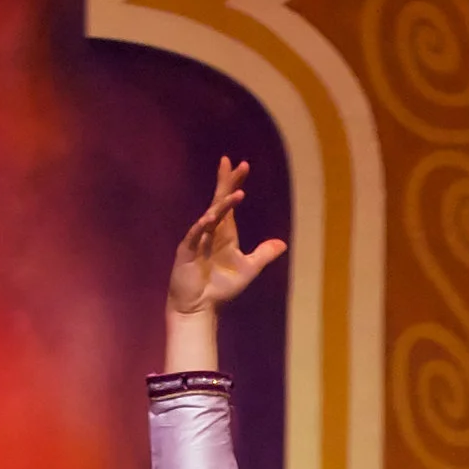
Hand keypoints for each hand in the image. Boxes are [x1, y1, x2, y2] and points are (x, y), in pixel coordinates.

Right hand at [167, 157, 287, 316]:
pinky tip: (210, 218)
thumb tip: (282, 244)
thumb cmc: (220, 288)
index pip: (229, 202)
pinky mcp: (186, 252)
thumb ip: (263, 254)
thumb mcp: (248, 269)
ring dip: (222, 206)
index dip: (235, 184)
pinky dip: (202, 227)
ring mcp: (196, 239)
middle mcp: (210, 231)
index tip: (243, 165)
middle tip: (230, 162)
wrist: (199, 306)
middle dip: (226, 182)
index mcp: (224, 232)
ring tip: (235, 194)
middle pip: (218, 201)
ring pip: (209, 216)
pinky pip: (195, 235)